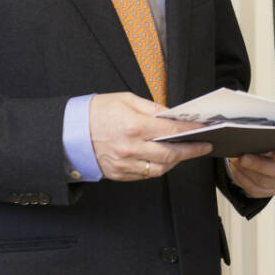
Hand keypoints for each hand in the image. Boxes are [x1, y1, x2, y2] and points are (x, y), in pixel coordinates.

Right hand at [89, 92, 211, 181]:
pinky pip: (145, 175)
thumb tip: (172, 116)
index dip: (191, 133)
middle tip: (203, 146)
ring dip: (175, 162)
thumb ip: (152, 108)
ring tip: (184, 152)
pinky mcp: (118, 174)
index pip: (171, 133)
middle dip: (190, 151)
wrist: (69, 131)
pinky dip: (157, 168)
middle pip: (169, 155)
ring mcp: (124, 164)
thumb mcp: (126, 100)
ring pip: (159, 169)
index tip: (204, 132)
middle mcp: (130, 148)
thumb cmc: (96, 112)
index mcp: (133, 126)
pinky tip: (163, 159)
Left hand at [226, 142, 274, 198]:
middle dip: (257, 164)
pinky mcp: (270, 190)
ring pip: (263, 181)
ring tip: (235, 161)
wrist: (262, 153)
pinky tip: (236, 170)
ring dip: (246, 171)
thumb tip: (252, 140)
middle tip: (243, 158)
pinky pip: (255, 189)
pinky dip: (243, 179)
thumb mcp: (267, 135)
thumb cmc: (266, 141)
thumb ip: (264, 137)